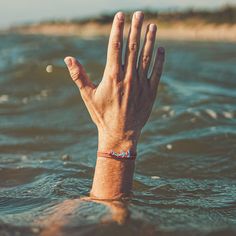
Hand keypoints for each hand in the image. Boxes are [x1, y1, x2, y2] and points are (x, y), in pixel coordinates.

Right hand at [64, 11, 164, 152]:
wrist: (120, 134)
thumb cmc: (102, 115)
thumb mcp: (88, 96)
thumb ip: (79, 75)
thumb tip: (68, 58)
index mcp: (112, 76)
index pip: (115, 47)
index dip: (117, 29)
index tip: (120, 15)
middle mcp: (128, 77)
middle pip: (133, 47)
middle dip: (135, 28)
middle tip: (139, 13)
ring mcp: (141, 84)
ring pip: (146, 57)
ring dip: (150, 40)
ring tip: (152, 25)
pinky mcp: (151, 92)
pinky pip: (157, 72)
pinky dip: (160, 59)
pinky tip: (161, 48)